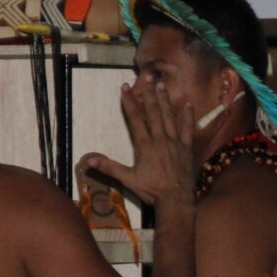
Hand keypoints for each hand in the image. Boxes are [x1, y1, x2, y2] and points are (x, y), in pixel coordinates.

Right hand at [87, 79, 195, 206]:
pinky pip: (187, 128)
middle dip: (148, 93)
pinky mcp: (187, 148)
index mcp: (145, 145)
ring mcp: (175, 142)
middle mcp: (160, 139)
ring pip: (169, 116)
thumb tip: (88, 161)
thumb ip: (109, 167)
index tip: (125, 87)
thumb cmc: (151, 190)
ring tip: (161, 85)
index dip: (129, 101)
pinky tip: (188, 103)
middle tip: (147, 76)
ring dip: (165, 100)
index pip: (135, 118)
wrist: (176, 200)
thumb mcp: (128, 179)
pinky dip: (188, 115)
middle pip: (153, 111)